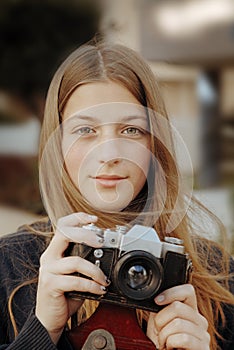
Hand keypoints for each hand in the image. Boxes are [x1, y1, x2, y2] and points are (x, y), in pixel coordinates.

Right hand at [35, 212, 108, 343]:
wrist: (49, 317)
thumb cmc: (65, 293)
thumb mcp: (74, 273)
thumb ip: (84, 261)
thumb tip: (106, 253)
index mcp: (54, 251)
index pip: (63, 226)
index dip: (77, 218)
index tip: (94, 218)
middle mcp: (49, 257)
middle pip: (65, 234)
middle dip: (86, 235)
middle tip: (101, 242)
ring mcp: (48, 270)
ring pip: (76, 261)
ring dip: (95, 270)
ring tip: (104, 279)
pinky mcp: (50, 284)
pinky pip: (76, 281)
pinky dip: (92, 285)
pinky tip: (100, 290)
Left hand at [147, 284, 209, 348]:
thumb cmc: (163, 343)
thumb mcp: (160, 321)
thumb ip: (162, 307)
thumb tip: (158, 296)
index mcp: (191, 311)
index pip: (188, 290)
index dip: (171, 293)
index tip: (157, 301)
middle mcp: (200, 321)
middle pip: (177, 307)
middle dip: (160, 320)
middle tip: (159, 331)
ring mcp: (203, 335)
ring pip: (178, 323)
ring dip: (164, 335)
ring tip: (164, 342)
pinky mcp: (203, 348)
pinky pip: (184, 338)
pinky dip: (171, 343)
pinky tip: (170, 347)